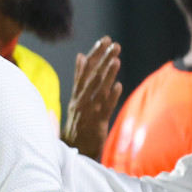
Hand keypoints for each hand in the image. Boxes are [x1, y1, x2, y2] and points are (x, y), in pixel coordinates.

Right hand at [63, 37, 121, 159]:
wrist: (73, 151)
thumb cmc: (78, 123)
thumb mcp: (76, 97)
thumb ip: (79, 77)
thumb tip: (81, 55)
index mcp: (76, 94)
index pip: (86, 69)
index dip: (95, 54)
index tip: (105, 39)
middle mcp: (81, 101)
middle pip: (93, 77)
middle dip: (103, 59)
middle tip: (115, 44)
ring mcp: (88, 112)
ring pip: (98, 91)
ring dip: (107, 75)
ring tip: (116, 60)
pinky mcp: (96, 125)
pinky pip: (104, 110)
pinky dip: (110, 98)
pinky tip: (118, 87)